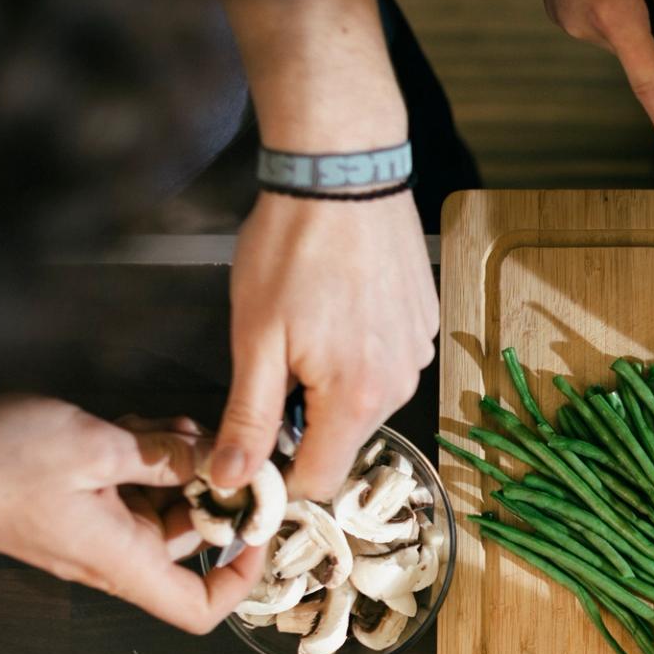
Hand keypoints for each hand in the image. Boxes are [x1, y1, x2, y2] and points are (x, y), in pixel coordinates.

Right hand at [0, 397, 264, 631]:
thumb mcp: (91, 447)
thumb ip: (162, 458)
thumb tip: (214, 465)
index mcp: (119, 559)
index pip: (196, 609)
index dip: (239, 581)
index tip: (259, 532)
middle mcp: (110, 552)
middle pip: (188, 541)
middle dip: (212, 493)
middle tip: (225, 446)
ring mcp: (90, 526)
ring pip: (161, 503)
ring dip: (178, 465)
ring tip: (177, 426)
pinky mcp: (73, 499)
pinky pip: (128, 486)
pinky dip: (145, 457)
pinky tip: (142, 425)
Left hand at [220, 190, 436, 500]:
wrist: (344, 173)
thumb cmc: (292, 248)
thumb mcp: (255, 338)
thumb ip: (248, 419)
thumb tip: (230, 481)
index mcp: (355, 398)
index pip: (319, 481)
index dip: (278, 475)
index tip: (250, 446)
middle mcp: (398, 385)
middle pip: (342, 440)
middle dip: (304, 422)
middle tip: (272, 364)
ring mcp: (417, 354)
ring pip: (364, 402)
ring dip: (331, 386)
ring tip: (308, 327)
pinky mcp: (423, 325)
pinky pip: (386, 364)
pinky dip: (358, 353)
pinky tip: (338, 308)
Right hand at [530, 0, 653, 168]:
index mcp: (616, 16)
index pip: (651, 85)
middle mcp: (586, 27)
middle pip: (637, 51)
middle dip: (649, 24)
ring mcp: (566, 21)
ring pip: (617, 36)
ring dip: (628, 10)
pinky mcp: (557, 11)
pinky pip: (596, 21)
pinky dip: (609, 4)